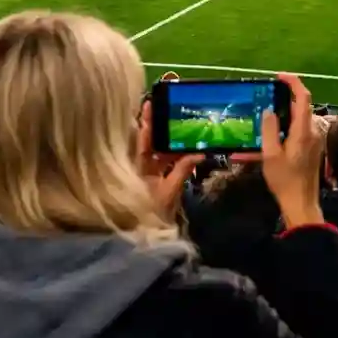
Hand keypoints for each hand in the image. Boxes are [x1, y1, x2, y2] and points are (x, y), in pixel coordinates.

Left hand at [135, 100, 204, 219]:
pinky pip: (161, 162)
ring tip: (176, 121)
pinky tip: (180, 145)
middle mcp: (140, 166)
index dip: (146, 121)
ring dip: (166, 139)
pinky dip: (170, 153)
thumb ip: (182, 170)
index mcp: (139, 165)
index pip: (142, 138)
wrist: (147, 235)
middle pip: (148, 141)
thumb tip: (198, 152)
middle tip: (167, 106)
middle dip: (158, 125)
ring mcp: (145, 173)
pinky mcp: (153, 181)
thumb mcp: (170, 191)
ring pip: (156, 151)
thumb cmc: (153, 212)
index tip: (149, 102)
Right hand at [259, 73, 325, 227]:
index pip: (303, 97)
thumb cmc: (285, 180)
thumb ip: (269, 130)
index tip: (278, 77)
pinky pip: (297, 134)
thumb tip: (268, 110)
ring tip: (261, 120)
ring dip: (281, 118)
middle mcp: (312, 132)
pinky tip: (266, 142)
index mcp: (304, 130)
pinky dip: (283, 132)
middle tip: (263, 99)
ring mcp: (313, 141)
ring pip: (297, 121)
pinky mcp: (310, 150)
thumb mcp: (270, 155)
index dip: (293, 82)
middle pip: (300, 107)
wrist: (301, 204)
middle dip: (283, 100)